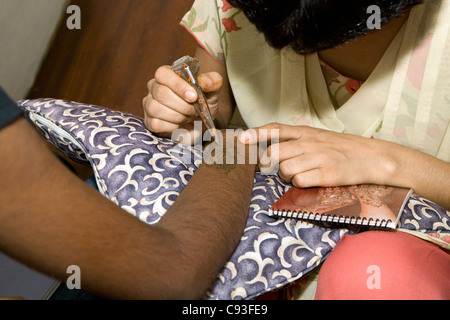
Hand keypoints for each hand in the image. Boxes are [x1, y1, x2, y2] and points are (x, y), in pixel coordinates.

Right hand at [143, 65, 222, 143]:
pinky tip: (179, 126)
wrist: (200, 125)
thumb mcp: (213, 92)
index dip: (178, 85)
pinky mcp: (149, 121)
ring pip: (155, 108)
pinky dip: (171, 127)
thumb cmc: (202, 104)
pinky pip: (155, 123)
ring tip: (187, 118)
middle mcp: (155, 87)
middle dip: (182, 105)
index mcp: (168, 75)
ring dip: (177, 116)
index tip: (193, 97)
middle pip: (161, 92)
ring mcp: (149, 104)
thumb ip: (213, 82)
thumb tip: (204, 82)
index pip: (163, 73)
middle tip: (194, 111)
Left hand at [239, 123, 390, 186]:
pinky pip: (300, 182)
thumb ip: (296, 141)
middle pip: (273, 154)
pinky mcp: (326, 174)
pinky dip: (301, 185)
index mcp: (306, 132)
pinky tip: (312, 181)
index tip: (241, 139)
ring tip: (301, 175)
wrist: (374, 158)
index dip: (256, 134)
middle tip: (275, 170)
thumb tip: (270, 148)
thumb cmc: (343, 149)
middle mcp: (310, 142)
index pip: (275, 130)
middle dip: (268, 166)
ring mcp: (318, 157)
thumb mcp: (319, 137)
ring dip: (287, 177)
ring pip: (284, 170)